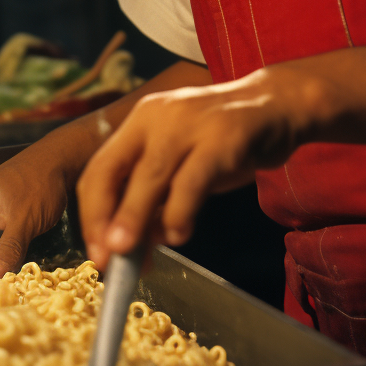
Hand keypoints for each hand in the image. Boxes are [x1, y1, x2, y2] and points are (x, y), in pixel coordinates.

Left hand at [76, 65, 329, 268]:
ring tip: (129, 255)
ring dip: (133, 219)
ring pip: (149, 177)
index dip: (91, 214)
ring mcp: (188, 124)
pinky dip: (179, 213)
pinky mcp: (222, 138)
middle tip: (106, 260)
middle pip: (113, 171)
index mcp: (139, 121)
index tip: (97, 252)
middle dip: (103, 220)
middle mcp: (156, 117)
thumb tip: (129, 245)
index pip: (98, 169)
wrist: (275, 105)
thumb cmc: (221, 141)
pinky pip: (191, 182)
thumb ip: (154, 197)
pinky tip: (179, 235)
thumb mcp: (180, 162)